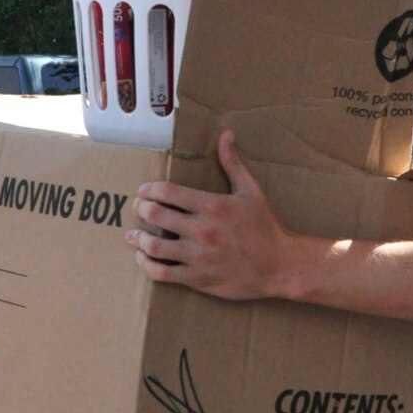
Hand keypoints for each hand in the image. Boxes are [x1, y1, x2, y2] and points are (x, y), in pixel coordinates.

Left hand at [128, 130, 292, 299]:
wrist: (279, 266)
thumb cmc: (264, 227)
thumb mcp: (251, 191)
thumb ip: (233, 163)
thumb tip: (226, 135)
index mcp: (212, 206)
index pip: (167, 191)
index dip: (148, 189)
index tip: (144, 191)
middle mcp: (202, 230)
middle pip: (155, 214)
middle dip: (140, 209)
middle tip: (138, 209)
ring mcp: (198, 256)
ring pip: (153, 245)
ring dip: (137, 238)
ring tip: (134, 236)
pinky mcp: (197, 278)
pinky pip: (161, 273)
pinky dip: (145, 264)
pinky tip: (143, 258)